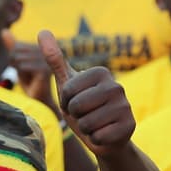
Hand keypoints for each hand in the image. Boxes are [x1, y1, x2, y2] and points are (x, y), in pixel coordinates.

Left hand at [4, 33, 56, 109]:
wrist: (40, 101)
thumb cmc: (31, 83)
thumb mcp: (19, 63)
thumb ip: (13, 47)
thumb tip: (4, 31)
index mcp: (41, 46)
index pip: (16, 46)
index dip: (14, 59)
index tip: (24, 70)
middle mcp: (46, 50)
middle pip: (16, 51)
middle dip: (15, 65)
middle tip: (26, 76)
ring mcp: (47, 59)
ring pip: (18, 59)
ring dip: (19, 72)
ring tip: (30, 79)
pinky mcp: (45, 69)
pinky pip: (23, 66)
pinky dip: (23, 75)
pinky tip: (31, 81)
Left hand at [39, 30, 133, 157]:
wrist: (105, 135)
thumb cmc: (83, 108)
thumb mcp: (67, 84)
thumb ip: (54, 59)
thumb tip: (42, 31)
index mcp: (100, 72)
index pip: (67, 91)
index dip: (65, 103)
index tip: (75, 102)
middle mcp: (117, 85)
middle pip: (76, 107)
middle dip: (75, 116)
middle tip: (85, 115)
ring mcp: (125, 105)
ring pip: (86, 124)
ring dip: (85, 129)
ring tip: (94, 124)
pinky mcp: (129, 126)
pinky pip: (98, 137)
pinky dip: (96, 139)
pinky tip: (104, 134)